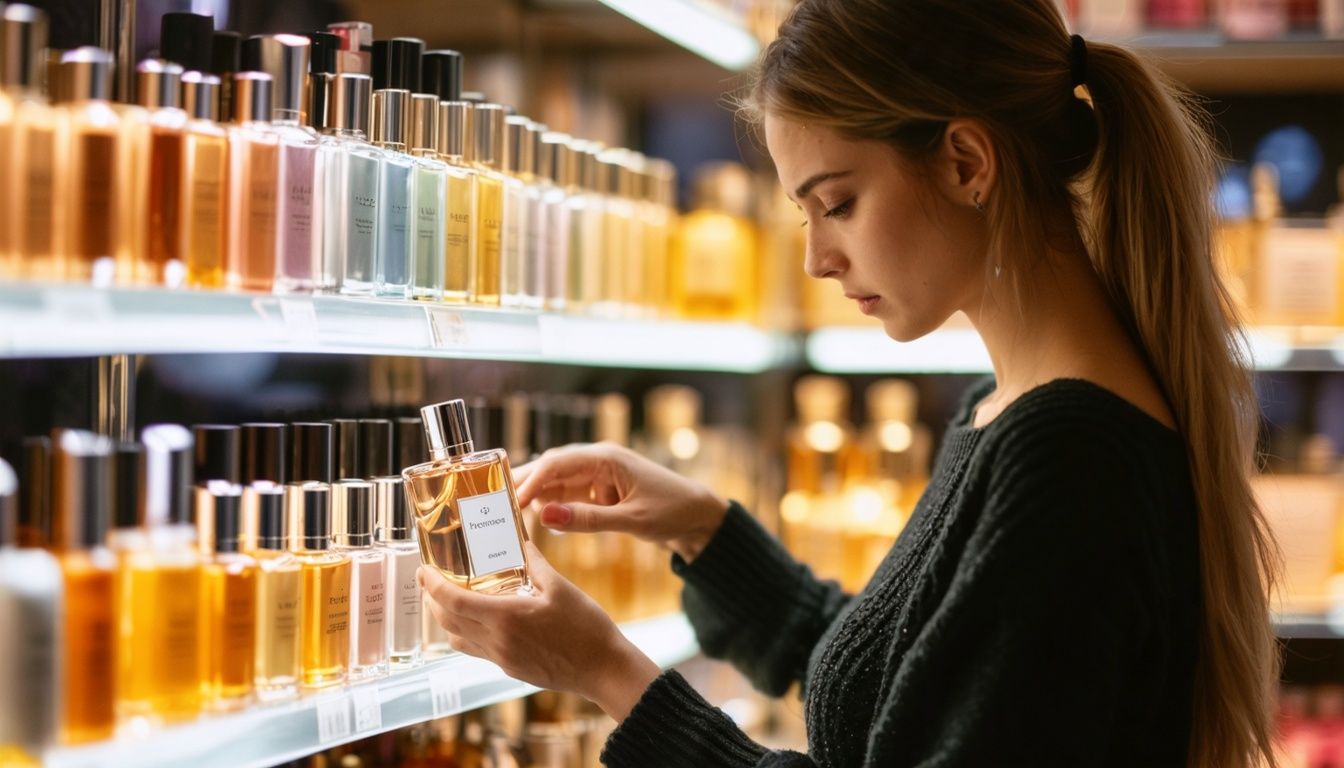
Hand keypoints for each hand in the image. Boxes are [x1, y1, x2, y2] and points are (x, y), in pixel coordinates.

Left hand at [418, 542, 661, 721]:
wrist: (603, 668)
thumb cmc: (586, 627)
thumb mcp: (560, 587)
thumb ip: (533, 562)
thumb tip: (517, 538)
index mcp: (506, 617)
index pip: (453, 600)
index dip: (432, 585)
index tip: (423, 570)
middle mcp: (497, 641)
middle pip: (447, 620)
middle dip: (432, 599)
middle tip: (430, 579)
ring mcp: (502, 658)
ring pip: (458, 638)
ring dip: (446, 618)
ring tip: (450, 598)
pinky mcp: (510, 668)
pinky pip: (476, 649)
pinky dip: (466, 631)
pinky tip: (480, 619)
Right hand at [513, 442, 728, 561]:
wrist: (699, 519)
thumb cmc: (672, 513)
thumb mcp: (631, 520)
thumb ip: (588, 520)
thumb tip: (544, 517)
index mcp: (606, 458)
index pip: (557, 462)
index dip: (531, 480)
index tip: (509, 500)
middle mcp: (598, 461)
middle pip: (551, 467)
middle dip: (524, 483)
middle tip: (493, 502)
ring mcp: (598, 476)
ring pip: (556, 482)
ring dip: (534, 495)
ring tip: (506, 513)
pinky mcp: (600, 492)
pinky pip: (567, 495)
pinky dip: (551, 506)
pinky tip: (534, 519)